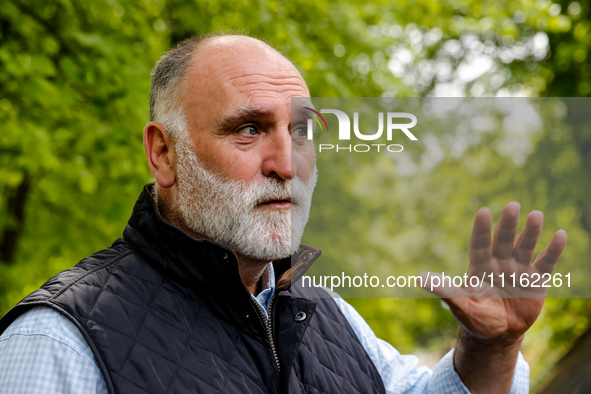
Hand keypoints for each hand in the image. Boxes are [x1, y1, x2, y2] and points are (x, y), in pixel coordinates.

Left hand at [421, 201, 567, 341]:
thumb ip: (445, 291)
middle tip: (513, 206)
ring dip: (530, 233)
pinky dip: (553, 250)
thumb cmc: (475, 318)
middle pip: (504, 241)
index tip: (483, 212)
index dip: (482, 230)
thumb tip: (420, 278)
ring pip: (525, 247)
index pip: (480, 245)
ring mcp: (518, 270)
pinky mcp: (536, 280)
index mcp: (479, 267)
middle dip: (508, 225)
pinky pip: (545, 262)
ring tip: (536, 215)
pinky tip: (560, 235)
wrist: (498, 334)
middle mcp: (499, 263)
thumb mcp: (461, 306)